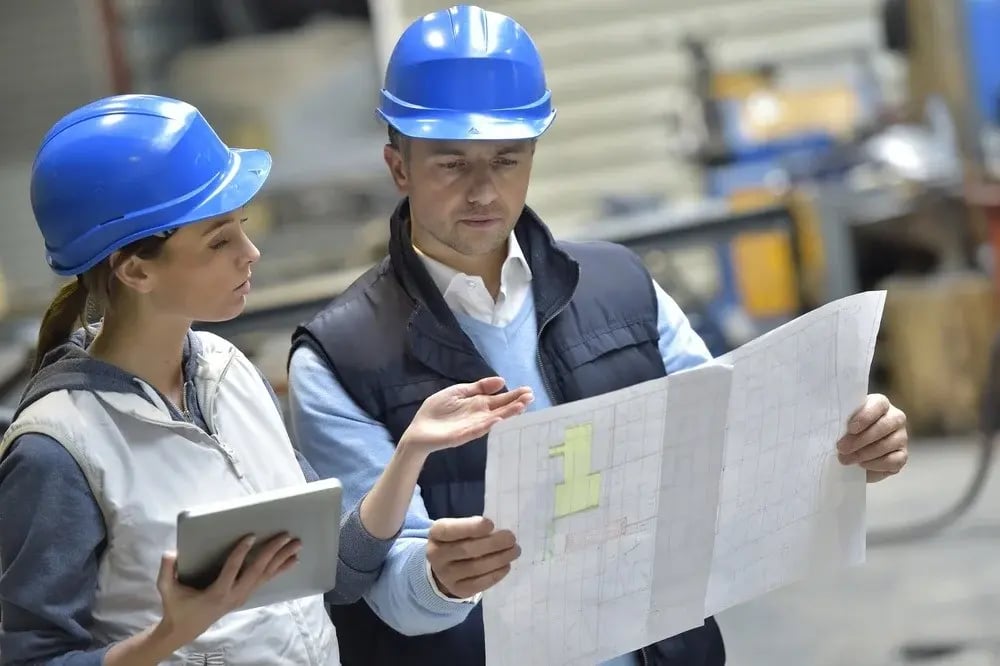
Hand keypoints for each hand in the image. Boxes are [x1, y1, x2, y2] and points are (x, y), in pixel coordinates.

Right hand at [155, 534, 299, 646]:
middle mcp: (234, 595)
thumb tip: (170, 553)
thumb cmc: (176, 606)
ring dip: (281, 559)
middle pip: (257, 571)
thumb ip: (167, 571)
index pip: (232, 570)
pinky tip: (293, 561)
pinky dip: (280, 570)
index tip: (251, 536)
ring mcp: (242, 596)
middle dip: (273, 552)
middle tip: (286, 536)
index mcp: (216, 593)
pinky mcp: (245, 595)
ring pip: (265, 576)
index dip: (241, 552)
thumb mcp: (166, 589)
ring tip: (297, 545)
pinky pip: (265, 581)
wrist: (184, 629)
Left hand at [401, 377, 532, 454]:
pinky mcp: (462, 435)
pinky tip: (498, 419)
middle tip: (530, 397)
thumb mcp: (458, 392)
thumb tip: (501, 381)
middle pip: (501, 409)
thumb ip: (478, 387)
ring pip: (494, 419)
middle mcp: (479, 416)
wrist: (419, 430)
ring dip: (507, 414)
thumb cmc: (437, 410)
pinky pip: (477, 429)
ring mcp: (472, 426)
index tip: (528, 391)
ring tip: (521, 407)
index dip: (513, 395)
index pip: (500, 400)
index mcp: (478, 404)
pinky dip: (487, 425)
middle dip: (515, 403)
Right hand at [427, 516, 520, 598]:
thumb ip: (473, 527)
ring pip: (475, 568)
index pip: (450, 530)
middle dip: (493, 544)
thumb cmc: (457, 540)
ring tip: (514, 551)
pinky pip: (479, 584)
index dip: (471, 527)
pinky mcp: (458, 590)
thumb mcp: (458, 528)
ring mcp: (446, 576)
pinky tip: (506, 566)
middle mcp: (436, 556)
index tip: (491, 524)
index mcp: (436, 534)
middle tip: (511, 538)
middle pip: (466, 550)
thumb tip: (497, 533)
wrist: (444, 566)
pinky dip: (495, 574)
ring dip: (499, 559)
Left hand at [836, 393, 908, 482]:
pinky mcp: (902, 455)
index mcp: (880, 403)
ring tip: (846, 459)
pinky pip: (894, 461)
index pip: (879, 404)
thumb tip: (831, 425)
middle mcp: (895, 418)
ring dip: (864, 453)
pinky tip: (861, 465)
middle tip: (841, 448)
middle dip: (860, 439)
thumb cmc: (844, 431)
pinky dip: (876, 464)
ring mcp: (901, 437)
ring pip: (888, 444)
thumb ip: (839, 418)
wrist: (851, 451)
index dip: (865, 416)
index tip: (850, 428)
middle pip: (884, 426)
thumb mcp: (840, 421)